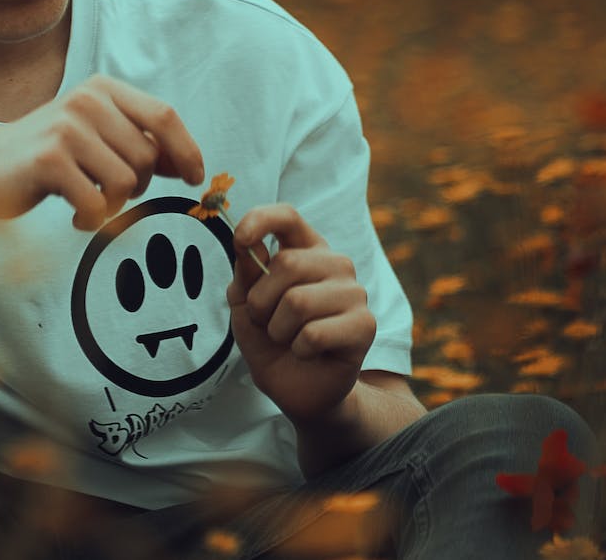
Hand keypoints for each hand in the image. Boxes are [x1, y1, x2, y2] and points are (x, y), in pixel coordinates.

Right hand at [0, 75, 204, 230]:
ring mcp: (66, 128)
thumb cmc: (45, 154)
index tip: (195, 177)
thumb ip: (135, 142)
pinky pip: (98, 204)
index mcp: (102, 89)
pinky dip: (92, 220)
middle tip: (108, 193)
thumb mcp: (93, 134)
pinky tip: (75, 215)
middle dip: (139, 186)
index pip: (164, 116)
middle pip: (147, 157)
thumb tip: (186, 164)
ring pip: (127, 182)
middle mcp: (86, 100)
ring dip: (114, 205)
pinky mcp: (49, 160)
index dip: (187, 150)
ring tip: (89, 202)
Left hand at [225, 204, 375, 423]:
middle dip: (261, 302)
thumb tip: (248, 246)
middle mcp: (334, 263)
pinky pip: (314, 333)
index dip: (260, 219)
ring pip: (298, 301)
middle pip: (286, 262)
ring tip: (289, 339)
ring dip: (279, 330)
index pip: (287, 216)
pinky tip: (308, 353)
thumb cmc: (272, 341)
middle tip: (268, 323)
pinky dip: (299, 349)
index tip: (240, 240)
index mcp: (305, 249)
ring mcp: (354, 292)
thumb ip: (246, 273)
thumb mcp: (246, 304)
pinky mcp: (365, 325)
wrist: (298, 390)